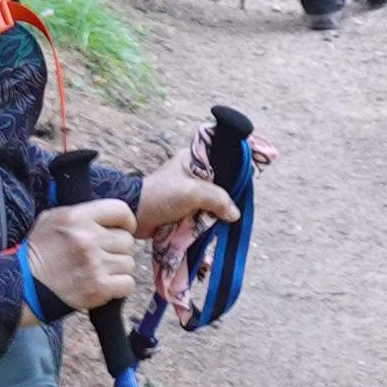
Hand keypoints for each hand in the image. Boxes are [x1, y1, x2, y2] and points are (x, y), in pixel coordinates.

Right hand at [25, 196, 139, 316]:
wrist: (25, 285)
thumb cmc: (39, 251)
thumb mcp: (51, 218)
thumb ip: (78, 212)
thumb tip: (103, 211)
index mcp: (77, 217)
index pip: (120, 210)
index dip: (126, 220)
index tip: (122, 229)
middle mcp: (88, 238)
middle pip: (126, 240)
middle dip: (118, 248)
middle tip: (103, 254)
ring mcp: (95, 264)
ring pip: (128, 263)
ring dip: (118, 268)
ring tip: (101, 271)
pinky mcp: (99, 288)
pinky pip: (128, 283)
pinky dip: (120, 286)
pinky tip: (106, 285)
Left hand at [128, 158, 234, 306]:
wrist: (136, 216)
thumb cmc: (159, 197)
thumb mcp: (191, 193)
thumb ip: (216, 198)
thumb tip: (235, 213)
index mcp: (194, 160)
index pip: (222, 158)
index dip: (236, 167)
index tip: (249, 178)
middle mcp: (195, 174)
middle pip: (222, 183)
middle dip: (230, 195)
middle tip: (240, 206)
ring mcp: (191, 193)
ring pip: (215, 201)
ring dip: (220, 212)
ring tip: (230, 220)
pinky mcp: (187, 210)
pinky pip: (206, 214)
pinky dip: (211, 222)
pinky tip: (219, 228)